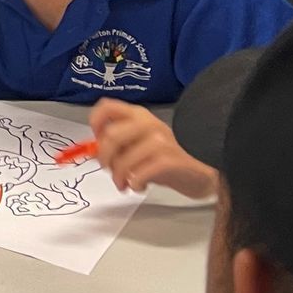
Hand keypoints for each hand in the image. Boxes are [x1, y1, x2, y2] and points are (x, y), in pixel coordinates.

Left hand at [89, 100, 217, 198]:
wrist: (201, 172)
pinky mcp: (171, 160)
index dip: (95, 123)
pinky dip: (134, 183)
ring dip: (118, 177)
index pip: (107, 107)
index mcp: (138, 115)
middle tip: (108, 169)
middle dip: (104, 158)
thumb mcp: (138, 145)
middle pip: (111, 136)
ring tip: (124, 183)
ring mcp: (161, 141)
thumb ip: (117, 144)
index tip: (96, 141)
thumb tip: (91, 151)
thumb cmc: (165, 157)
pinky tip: (139, 186)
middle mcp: (148, 123)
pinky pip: (140, 173)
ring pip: (124, 159)